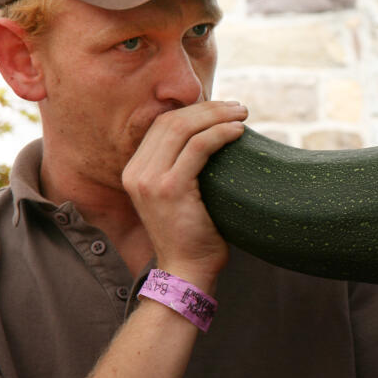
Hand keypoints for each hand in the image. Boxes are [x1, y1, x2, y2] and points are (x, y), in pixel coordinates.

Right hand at [121, 100, 247, 287]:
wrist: (188, 270)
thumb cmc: (195, 234)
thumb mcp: (181, 195)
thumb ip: (185, 167)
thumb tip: (214, 137)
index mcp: (135, 170)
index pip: (162, 125)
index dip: (193, 111)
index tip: (222, 109)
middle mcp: (136, 172)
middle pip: (172, 121)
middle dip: (208, 108)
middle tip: (238, 107)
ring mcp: (150, 180)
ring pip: (184, 129)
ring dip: (217, 115)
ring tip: (242, 114)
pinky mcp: (170, 188)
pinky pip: (198, 147)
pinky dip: (220, 133)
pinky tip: (238, 132)